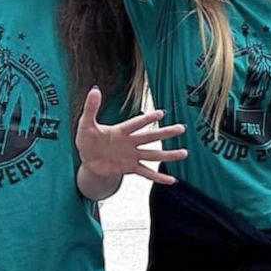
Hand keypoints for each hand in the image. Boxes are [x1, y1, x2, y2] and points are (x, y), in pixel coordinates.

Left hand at [73, 89, 187, 183]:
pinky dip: (158, 177)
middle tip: (182, 128)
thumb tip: (94, 89)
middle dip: (166, 133)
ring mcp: (132, 156)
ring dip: (168, 155)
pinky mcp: (130, 168)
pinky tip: (171, 180)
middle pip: (151, 137)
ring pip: (153, 155)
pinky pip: (146, 173)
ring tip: (184, 153)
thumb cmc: (87, 139)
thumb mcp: (85, 124)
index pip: (136, 124)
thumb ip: (91, 108)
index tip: (161, 113)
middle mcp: (130, 142)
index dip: (147, 119)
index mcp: (121, 131)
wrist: (88, 160)